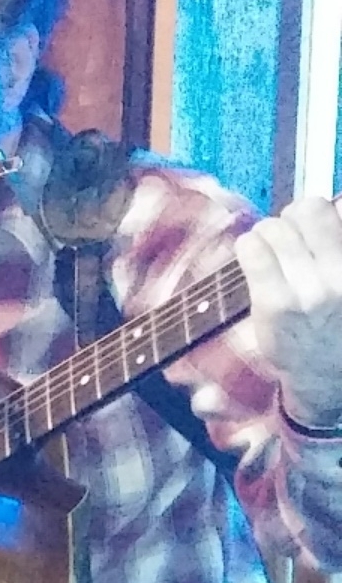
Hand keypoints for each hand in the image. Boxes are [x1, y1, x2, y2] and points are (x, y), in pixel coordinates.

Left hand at [241, 198, 341, 427]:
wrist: (326, 376)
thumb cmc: (338, 321)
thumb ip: (338, 246)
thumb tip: (331, 207)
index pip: (337, 210)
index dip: (321, 212)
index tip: (315, 226)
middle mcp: (339, 277)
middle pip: (307, 210)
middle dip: (293, 218)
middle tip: (288, 237)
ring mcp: (308, 290)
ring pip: (275, 228)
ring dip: (268, 233)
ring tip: (270, 250)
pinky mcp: (275, 303)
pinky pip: (252, 249)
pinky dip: (248, 246)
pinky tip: (253, 257)